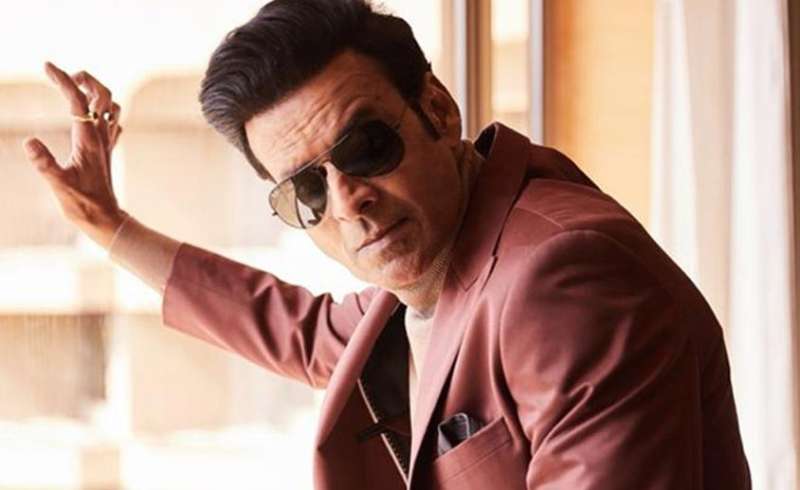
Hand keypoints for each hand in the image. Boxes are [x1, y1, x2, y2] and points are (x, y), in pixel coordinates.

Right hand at [22, 62, 126, 248]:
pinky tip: (92, 115)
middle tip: (64, 75)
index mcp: (89, 140)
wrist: (106, 220)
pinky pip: (112, 123)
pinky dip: (104, 110)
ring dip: (97, 92)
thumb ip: (44, 163)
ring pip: (112, 107)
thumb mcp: (58, 185)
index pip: (78, 100)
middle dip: (86, 79)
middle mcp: (101, 137)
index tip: (47, 66)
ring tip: (77, 86)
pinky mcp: (107, 152)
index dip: (63, 80)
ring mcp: (107, 144)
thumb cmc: (83, 205)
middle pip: (104, 96)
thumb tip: (29, 141)